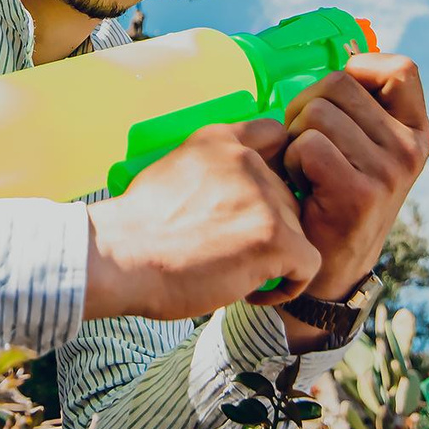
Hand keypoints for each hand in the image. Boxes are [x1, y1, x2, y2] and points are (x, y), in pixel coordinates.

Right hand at [82, 120, 319, 320]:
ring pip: (298, 230)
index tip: (255, 201)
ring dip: (275, 256)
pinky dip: (288, 285)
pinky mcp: (275, 239)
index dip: (276, 171)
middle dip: (269, 225)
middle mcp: (249, 161)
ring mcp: (266, 199)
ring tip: (237, 274)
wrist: (119, 257)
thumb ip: (211, 168)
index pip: (276, 137)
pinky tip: (254, 292)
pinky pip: (308, 265)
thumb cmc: (136, 227)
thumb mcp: (172, 169)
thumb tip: (229, 191)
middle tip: (233, 251)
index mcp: (220, 140)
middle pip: (287, 195)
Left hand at [280, 54, 428, 329]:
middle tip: (306, 147)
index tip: (338, 103)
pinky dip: (291, 163)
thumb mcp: (362, 150)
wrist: (326, 275)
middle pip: (339, 82)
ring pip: (316, 111)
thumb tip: (346, 47)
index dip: (359, 71)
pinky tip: (301, 189)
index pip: (399, 67)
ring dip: (294, 137)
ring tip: (305, 172)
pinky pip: (306, 145)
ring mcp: (390, 171)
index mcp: (417, 132)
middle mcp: (411, 149)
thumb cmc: (330, 199)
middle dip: (306, 106)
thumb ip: (359, 108)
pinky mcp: (360, 193)